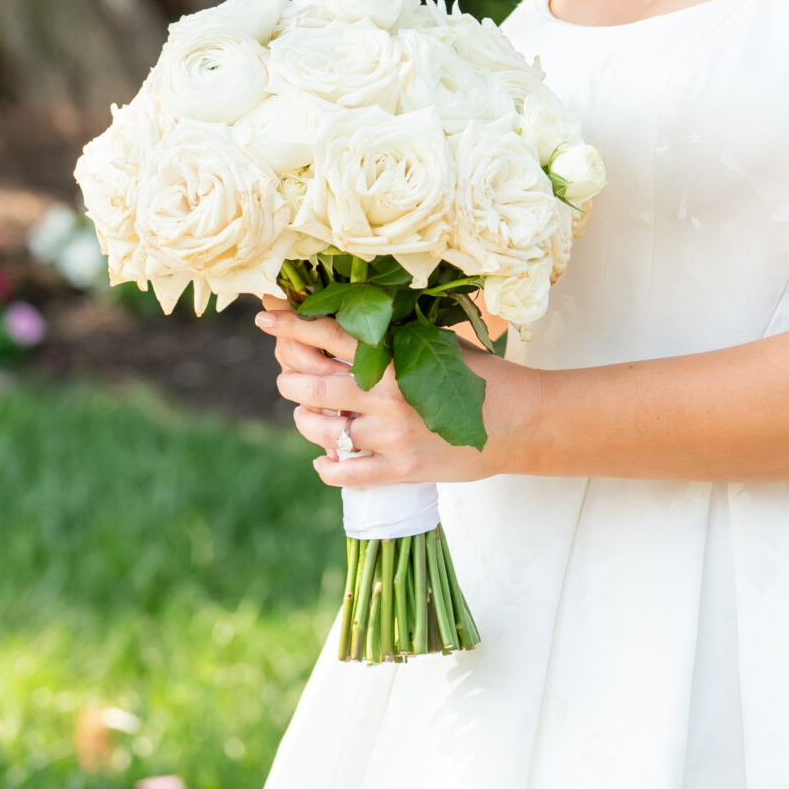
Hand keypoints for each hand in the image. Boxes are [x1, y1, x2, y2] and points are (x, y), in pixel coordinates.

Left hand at [255, 296, 536, 489]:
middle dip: (291, 378)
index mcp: (399, 357)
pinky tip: (325, 460)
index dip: (293, 324)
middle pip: (314, 384)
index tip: (265, 315)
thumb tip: (354, 323)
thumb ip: (399, 339)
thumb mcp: (440, 346)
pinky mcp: (402, 470)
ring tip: (306, 414)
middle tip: (288, 376)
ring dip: (306, 420)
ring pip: (323, 429)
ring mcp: (393, 436)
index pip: (332, 334)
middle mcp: (390, 395)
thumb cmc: (484, 376)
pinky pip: (347, 473)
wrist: (522, 422)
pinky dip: (328, 467)